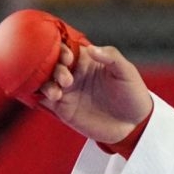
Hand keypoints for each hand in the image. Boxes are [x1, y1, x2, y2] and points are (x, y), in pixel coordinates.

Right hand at [38, 43, 153, 146]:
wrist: (134, 125)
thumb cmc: (132, 93)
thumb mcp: (127, 72)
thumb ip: (111, 57)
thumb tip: (92, 48)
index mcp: (87, 59)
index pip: (66, 48)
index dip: (62, 50)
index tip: (68, 58)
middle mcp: (73, 72)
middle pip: (52, 63)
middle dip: (54, 68)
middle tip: (67, 79)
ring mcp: (66, 90)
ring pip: (44, 80)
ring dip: (46, 83)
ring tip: (58, 93)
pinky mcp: (62, 108)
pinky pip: (43, 99)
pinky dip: (40, 96)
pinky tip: (51, 98)